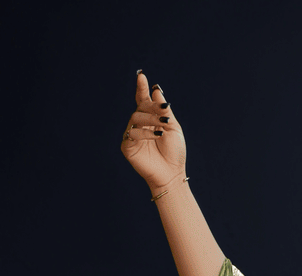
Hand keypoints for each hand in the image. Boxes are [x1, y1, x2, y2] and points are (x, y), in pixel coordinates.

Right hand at [120, 71, 185, 190]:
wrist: (172, 174)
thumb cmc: (174, 153)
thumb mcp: (173, 127)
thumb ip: (164, 110)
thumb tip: (156, 90)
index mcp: (149, 119)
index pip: (143, 99)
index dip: (141, 88)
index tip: (142, 76)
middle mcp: (139, 125)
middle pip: (140, 107)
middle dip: (152, 107)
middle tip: (164, 111)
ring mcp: (132, 135)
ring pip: (136, 118)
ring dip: (150, 119)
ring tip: (163, 126)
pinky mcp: (127, 146)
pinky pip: (133, 133)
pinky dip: (145, 133)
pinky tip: (157, 136)